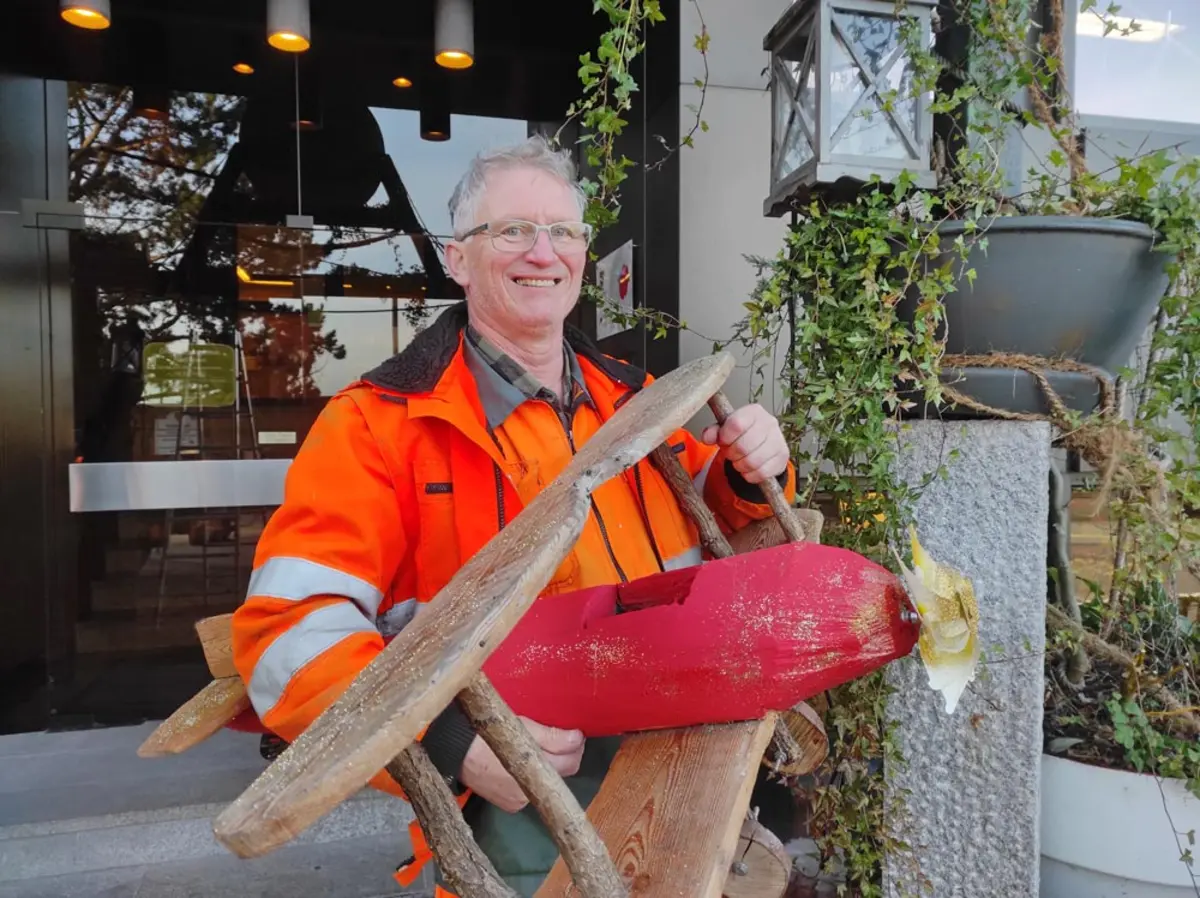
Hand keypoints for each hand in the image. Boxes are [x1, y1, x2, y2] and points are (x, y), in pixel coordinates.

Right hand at [459, 717, 584, 813]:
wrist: (454, 752)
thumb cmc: (488, 732)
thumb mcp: (521, 725)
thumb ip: (552, 736)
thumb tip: (577, 738)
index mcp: (534, 766)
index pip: (571, 762)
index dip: (576, 746)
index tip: (575, 734)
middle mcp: (530, 790)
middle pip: (562, 773)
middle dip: (566, 756)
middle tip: (562, 739)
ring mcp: (520, 801)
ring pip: (546, 782)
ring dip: (548, 767)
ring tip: (537, 750)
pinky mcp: (510, 807)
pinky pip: (530, 792)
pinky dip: (530, 780)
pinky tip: (520, 766)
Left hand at [701, 403, 788, 484]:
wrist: (764, 443)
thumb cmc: (742, 434)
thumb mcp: (726, 429)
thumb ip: (713, 432)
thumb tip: (706, 438)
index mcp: (754, 411)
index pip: (736, 424)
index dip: (725, 437)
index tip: (723, 441)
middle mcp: (769, 423)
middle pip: (743, 446)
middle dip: (732, 454)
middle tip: (730, 453)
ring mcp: (779, 440)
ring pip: (752, 461)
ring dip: (740, 465)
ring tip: (739, 460)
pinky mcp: (783, 457)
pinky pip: (761, 473)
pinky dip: (750, 475)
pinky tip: (748, 469)